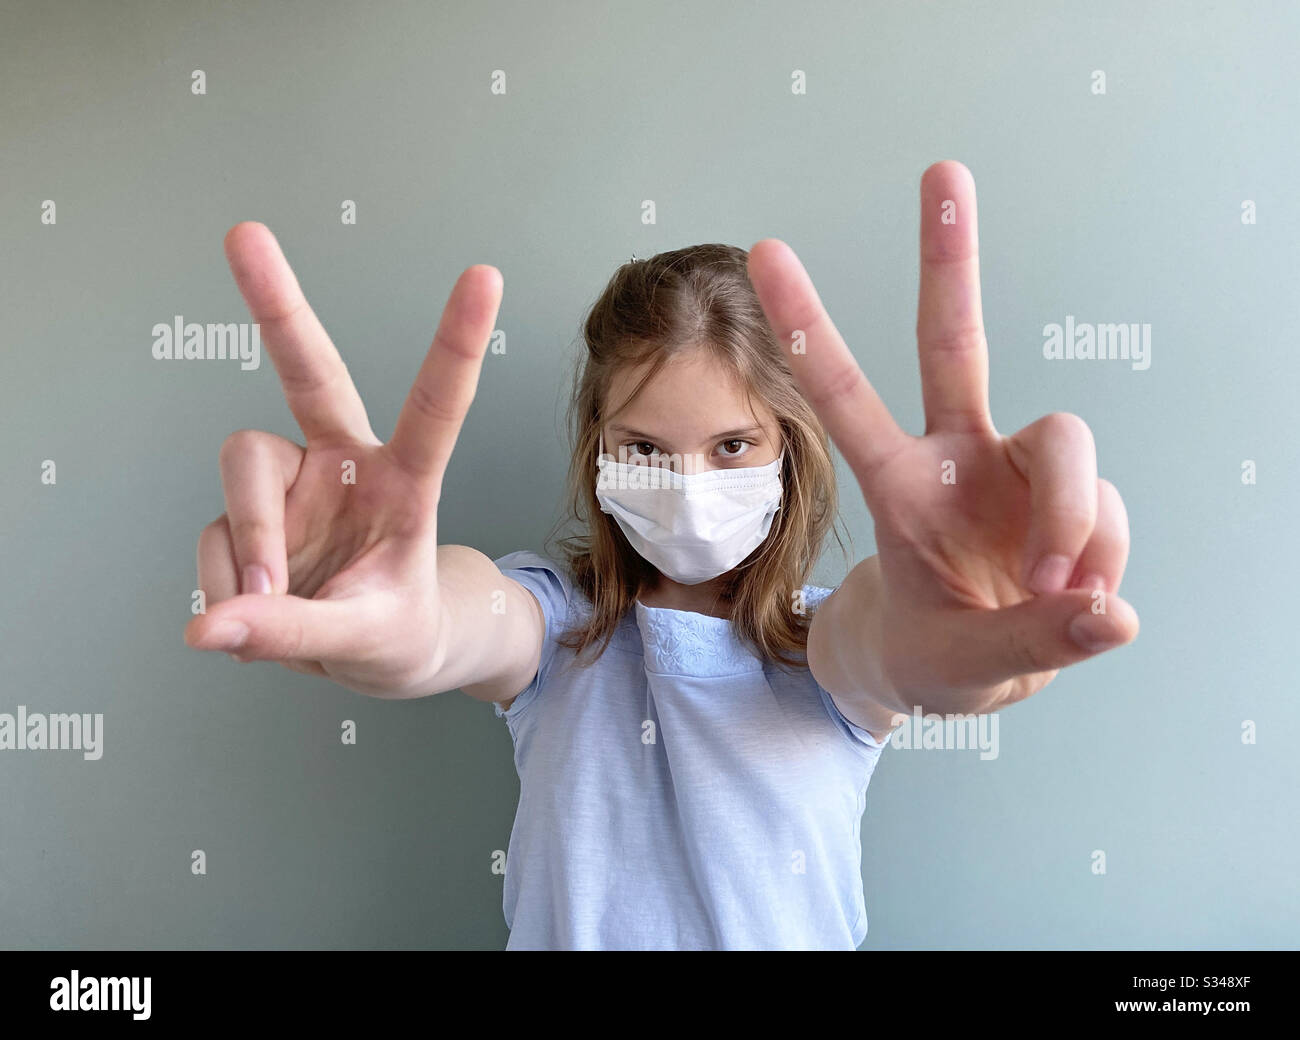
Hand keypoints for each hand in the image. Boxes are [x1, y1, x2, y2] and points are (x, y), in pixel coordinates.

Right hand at [185, 223, 502, 695]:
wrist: (380, 658)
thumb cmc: (398, 634)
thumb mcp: (366, 641)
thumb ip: (292, 633)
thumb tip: (207, 627)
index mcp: (405, 481)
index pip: (435, 406)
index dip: (455, 342)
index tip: (483, 276)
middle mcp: (345, 463)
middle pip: (309, 372)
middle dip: (277, 305)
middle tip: (244, 235)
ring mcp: (293, 484)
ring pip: (243, 470)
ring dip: (248, 539)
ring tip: (265, 601)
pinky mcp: (251, 512)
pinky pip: (217, 539)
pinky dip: (226, 586)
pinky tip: (252, 613)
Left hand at [747, 161, 1138, 714]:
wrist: (967, 667)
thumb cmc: (937, 651)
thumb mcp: (962, 668)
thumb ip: (1029, 644)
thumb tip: (1113, 611)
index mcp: (899, 487)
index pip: (846, 399)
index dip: (812, 329)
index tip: (767, 253)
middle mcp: (957, 456)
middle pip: (955, 342)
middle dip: (946, 257)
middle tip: (941, 169)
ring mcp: (1016, 469)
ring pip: (1067, 443)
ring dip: (1075, 521)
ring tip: (1061, 591)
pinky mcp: (1071, 493)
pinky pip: (1108, 510)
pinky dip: (1103, 558)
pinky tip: (1080, 596)